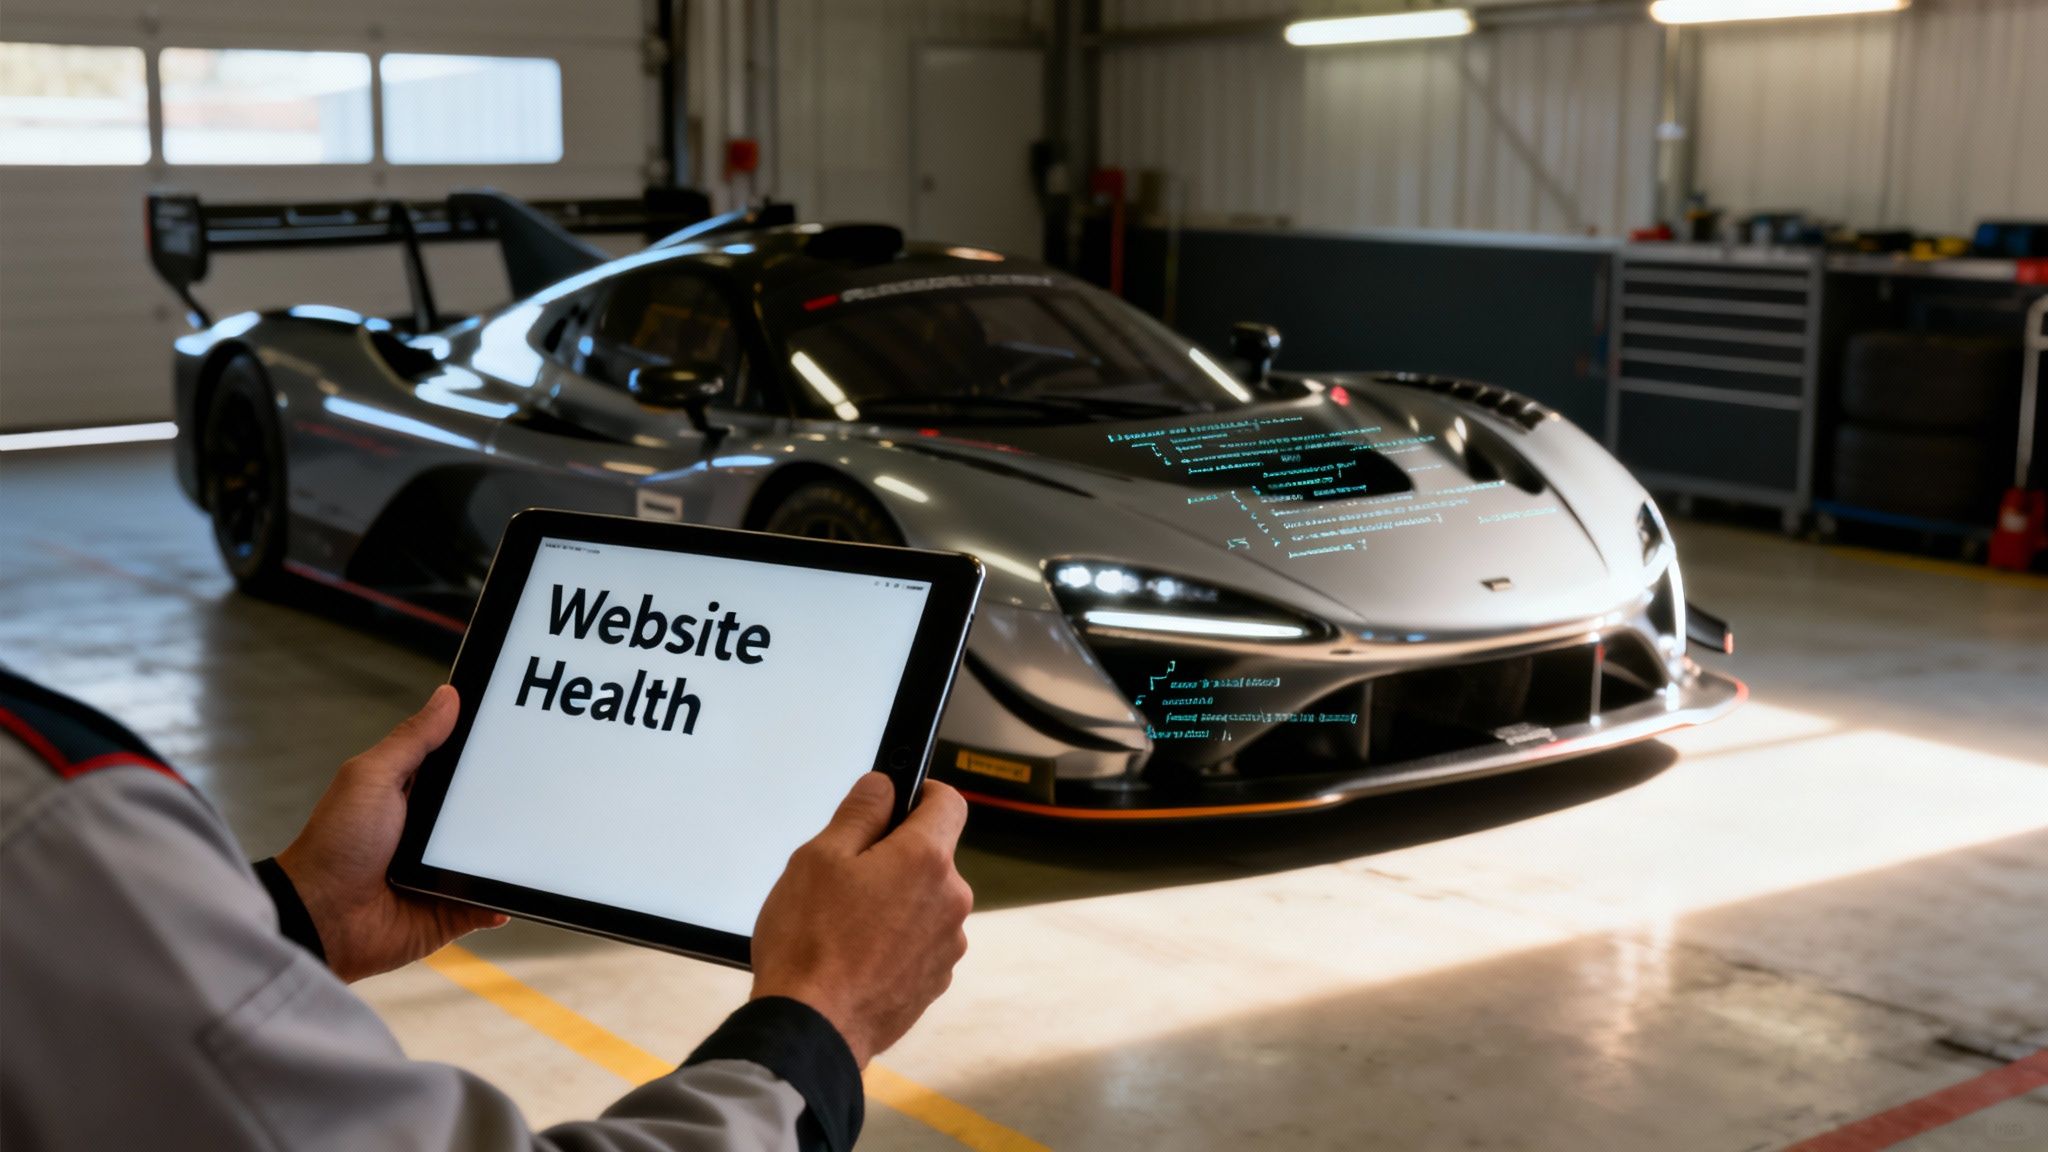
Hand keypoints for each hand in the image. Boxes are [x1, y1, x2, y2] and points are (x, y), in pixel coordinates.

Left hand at [276, 685, 505, 981]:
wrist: (322, 918)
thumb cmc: (335, 846)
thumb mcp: (373, 778)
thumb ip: (413, 741)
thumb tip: (447, 696)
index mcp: (413, 796)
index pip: (461, 767)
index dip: (488, 752)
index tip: (521, 734)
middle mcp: (431, 833)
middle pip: (486, 811)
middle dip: (511, 804)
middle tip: (541, 789)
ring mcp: (442, 872)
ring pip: (494, 856)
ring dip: (510, 853)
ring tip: (533, 840)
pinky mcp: (450, 909)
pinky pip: (489, 902)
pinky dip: (502, 898)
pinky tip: (510, 890)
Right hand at [749, 774, 971, 1066]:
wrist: (812, 1029)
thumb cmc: (810, 943)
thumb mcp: (819, 857)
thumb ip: (860, 813)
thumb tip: (884, 786)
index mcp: (926, 860)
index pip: (948, 803)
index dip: (922, 794)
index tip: (899, 800)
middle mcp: (951, 900)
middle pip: (932, 856)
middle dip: (896, 856)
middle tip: (846, 874)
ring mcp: (947, 945)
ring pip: (926, 901)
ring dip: (896, 901)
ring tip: (845, 924)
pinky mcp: (936, 980)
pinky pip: (920, 942)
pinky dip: (896, 940)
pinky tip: (856, 955)